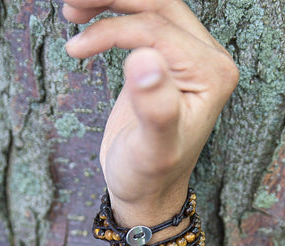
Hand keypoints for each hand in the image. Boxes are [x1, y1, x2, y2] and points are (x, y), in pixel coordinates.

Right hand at [63, 0, 238, 225]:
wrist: (148, 188)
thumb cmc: (150, 176)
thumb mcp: (153, 150)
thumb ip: (156, 109)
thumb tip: (145, 59)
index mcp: (212, 75)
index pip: (159, 31)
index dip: (114, 30)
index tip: (77, 47)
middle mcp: (208, 62)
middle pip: (159, 7)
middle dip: (113, 2)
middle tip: (72, 5)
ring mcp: (190, 61)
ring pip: (151, 10)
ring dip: (112, 5)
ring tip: (74, 12)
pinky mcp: (169, 65)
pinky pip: (145, 26)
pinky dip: (115, 20)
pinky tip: (92, 29)